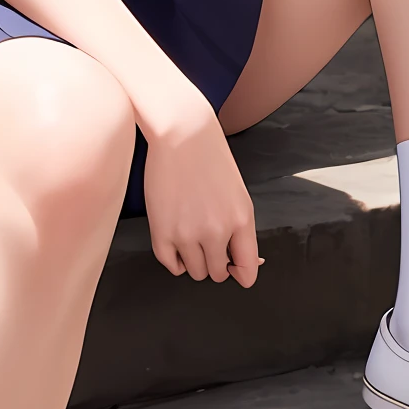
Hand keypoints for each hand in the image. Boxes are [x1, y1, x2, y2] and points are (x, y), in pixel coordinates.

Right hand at [141, 96, 262, 285]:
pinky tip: (177, 243)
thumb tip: (242, 263)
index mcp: (241, 221)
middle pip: (217, 274)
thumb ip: (241, 231)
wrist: (181, 134)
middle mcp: (216, 231)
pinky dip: (175, 260)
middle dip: (215, 263)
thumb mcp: (238, 195)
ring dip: (195, 261)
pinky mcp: (161, 231)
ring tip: (191, 239)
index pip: (247, 271)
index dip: (241, 273)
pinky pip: (171, 265)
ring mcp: (187, 234)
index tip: (234, 269)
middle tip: (208, 244)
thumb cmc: (210, 159)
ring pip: (195, 272)